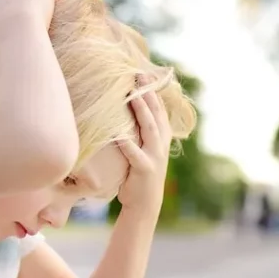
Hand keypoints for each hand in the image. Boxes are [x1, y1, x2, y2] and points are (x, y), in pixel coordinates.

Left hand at [117, 85, 171, 213]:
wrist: (145, 203)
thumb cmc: (138, 174)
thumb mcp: (143, 149)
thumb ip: (139, 131)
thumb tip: (126, 110)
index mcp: (162, 137)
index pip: (159, 109)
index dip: (153, 91)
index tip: (143, 74)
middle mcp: (161, 144)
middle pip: (155, 114)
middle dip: (148, 94)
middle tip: (138, 76)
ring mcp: (155, 156)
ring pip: (149, 128)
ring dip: (142, 111)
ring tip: (133, 95)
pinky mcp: (145, 168)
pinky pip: (134, 152)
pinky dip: (126, 142)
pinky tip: (117, 132)